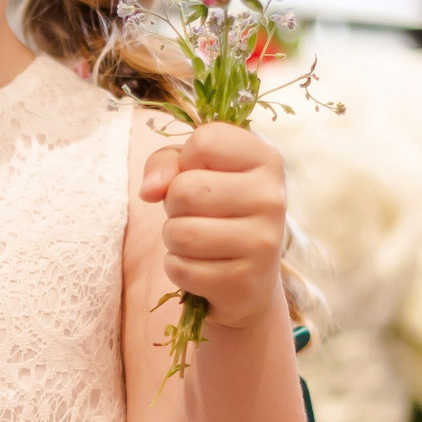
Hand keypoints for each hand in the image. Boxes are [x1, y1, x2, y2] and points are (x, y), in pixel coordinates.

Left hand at [138, 122, 286, 333]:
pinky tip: (203, 266)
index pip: (205, 141)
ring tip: (196, 240)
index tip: (201, 175)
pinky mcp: (245, 281)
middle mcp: (272, 197)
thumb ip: (165, 162)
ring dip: (174, 238)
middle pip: (185, 189)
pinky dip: (178, 268)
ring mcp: (263, 242)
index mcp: (266, 159)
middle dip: (174, 204)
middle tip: (196, 214)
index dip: (185, 160)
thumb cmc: (216, 210)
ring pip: (180, 233)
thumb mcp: (193, 171)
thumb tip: (149, 190)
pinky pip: (180, 268)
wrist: (249, 278)